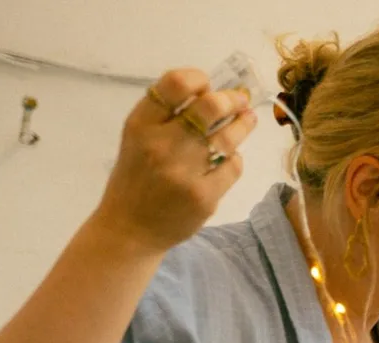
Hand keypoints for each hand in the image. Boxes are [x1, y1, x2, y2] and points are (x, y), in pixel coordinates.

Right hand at [91, 68, 256, 254]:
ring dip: (243, 124)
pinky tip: (230, 158)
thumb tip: (212, 92)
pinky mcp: (204, 196)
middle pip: (209, 107)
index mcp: (140, 125)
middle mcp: (161, 145)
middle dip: (231, 99)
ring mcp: (184, 172)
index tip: (208, 85)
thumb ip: (166, 115)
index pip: (175, 84)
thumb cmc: (136, 178)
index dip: (198, 79)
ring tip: (248, 119)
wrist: (130, 228)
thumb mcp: (138, 138)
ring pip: (227, 137)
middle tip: (240, 100)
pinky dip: (235, 159)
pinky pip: (232, 167)